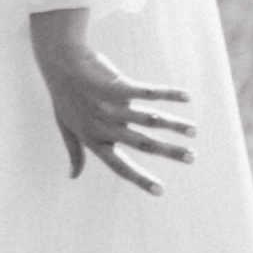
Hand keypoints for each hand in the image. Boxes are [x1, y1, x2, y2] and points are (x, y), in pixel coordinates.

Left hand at [27, 11, 194, 193]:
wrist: (59, 61)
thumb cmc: (63, 95)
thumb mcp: (65, 127)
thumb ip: (74, 152)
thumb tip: (73, 176)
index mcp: (94, 140)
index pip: (119, 166)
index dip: (140, 179)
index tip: (160, 191)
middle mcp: (104, 126)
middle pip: (142, 143)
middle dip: (169, 152)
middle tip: (192, 157)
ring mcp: (111, 106)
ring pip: (149, 119)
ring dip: (174, 125)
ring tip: (193, 130)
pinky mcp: (117, 86)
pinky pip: (147, 92)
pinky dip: (168, 94)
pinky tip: (186, 97)